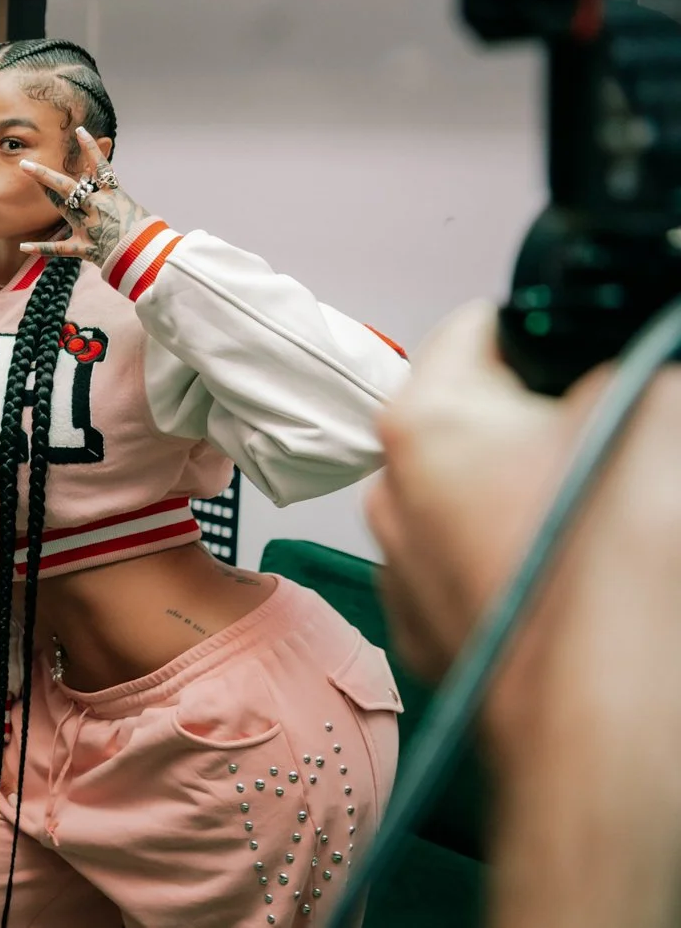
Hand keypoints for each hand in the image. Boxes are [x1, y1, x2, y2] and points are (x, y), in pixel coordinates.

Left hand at [18, 126, 146, 265]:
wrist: (149, 256)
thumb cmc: (146, 233)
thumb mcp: (132, 207)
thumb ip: (113, 195)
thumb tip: (104, 181)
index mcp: (114, 196)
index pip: (101, 167)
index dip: (90, 148)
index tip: (79, 131)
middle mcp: (99, 207)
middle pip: (68, 187)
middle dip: (46, 175)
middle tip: (26, 165)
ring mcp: (90, 227)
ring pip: (63, 207)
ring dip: (47, 194)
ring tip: (31, 180)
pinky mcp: (84, 248)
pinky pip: (59, 248)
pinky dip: (41, 248)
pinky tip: (24, 246)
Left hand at [365, 300, 585, 681]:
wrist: (604, 712)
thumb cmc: (611, 565)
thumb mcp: (649, 411)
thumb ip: (622, 368)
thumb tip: (623, 362)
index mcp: (425, 419)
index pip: (476, 330)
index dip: (542, 338)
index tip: (582, 359)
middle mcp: (392, 490)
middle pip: (472, 420)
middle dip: (538, 426)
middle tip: (605, 451)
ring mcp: (402, 567)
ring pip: (469, 497)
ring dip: (524, 497)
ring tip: (591, 527)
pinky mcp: (428, 632)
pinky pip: (469, 568)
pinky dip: (512, 564)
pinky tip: (566, 582)